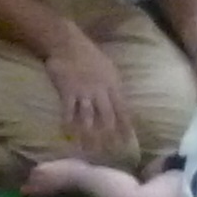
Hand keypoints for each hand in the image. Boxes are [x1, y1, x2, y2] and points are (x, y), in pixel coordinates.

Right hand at [48, 42, 133, 163]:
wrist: (67, 43)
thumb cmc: (88, 54)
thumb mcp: (109, 68)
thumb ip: (113, 85)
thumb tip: (118, 100)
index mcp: (113, 85)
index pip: (123, 110)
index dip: (125, 127)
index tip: (129, 142)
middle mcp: (101, 91)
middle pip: (107, 118)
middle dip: (109, 137)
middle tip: (110, 153)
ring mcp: (84, 91)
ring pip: (89, 117)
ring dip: (89, 135)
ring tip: (89, 150)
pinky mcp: (67, 91)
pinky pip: (69, 110)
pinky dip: (68, 123)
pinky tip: (67, 134)